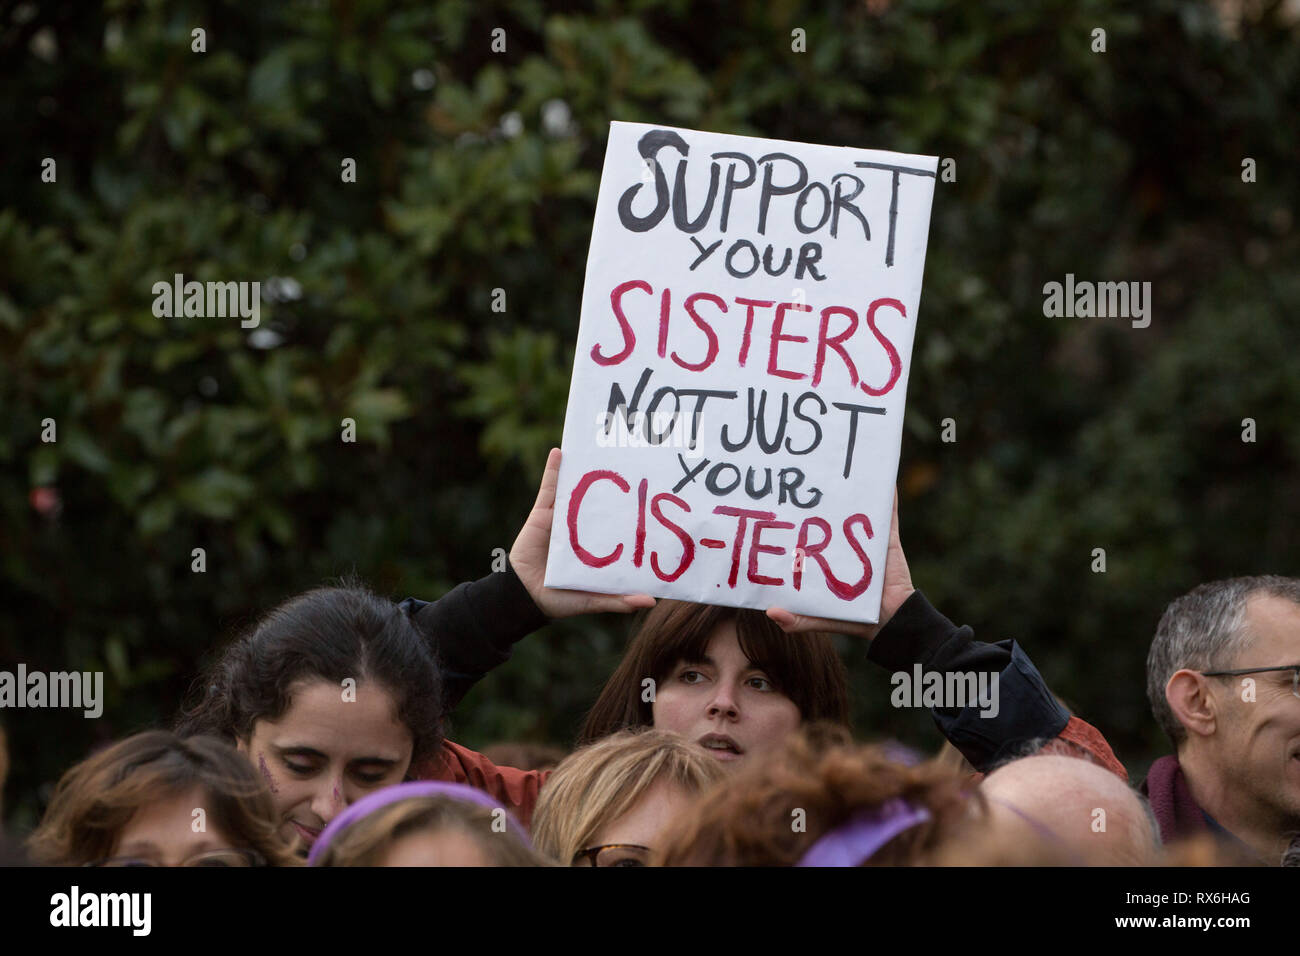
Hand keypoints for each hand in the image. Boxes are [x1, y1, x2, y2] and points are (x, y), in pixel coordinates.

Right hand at [509, 447, 656, 617]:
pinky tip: (560, 451)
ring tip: (598, 448)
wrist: (524, 597)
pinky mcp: (542, 514)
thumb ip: (618, 599)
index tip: (651, 497)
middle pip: (600, 501)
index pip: (618, 524)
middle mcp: (582, 528)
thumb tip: (651, 602)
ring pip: (575, 489)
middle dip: (613, 484)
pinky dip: (554, 469)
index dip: (632, 511)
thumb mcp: (593, 600)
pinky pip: (548, 489)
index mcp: (597, 544)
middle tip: (632, 463)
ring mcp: (562, 518)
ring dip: (583, 469)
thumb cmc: (560, 600)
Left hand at [765, 488, 913, 639]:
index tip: (776, 503)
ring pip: (857, 507)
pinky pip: (888, 510)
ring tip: (839, 465)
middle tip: (803, 474)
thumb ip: (797, 621)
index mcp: (824, 558)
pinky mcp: (886, 537)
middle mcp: (841, 544)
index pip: (805, 535)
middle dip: (817, 497)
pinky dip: (887, 491)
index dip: (793, 521)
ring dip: (852, 487)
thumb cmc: (853, 620)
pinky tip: (882, 473)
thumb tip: (770, 612)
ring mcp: (864, 538)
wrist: (892, 621)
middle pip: (828, 516)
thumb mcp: (819, 619)